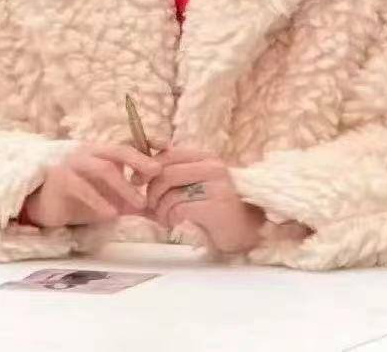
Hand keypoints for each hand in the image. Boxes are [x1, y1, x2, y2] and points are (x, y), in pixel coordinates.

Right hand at [22, 144, 160, 228]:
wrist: (46, 206)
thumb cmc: (82, 199)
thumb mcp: (113, 200)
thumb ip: (135, 202)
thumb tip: (165, 213)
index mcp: (104, 152)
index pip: (129, 142)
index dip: (149, 141)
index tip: (169, 146)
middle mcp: (91, 152)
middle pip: (119, 149)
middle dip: (140, 159)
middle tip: (157, 173)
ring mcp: (75, 163)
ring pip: (103, 168)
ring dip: (123, 185)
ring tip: (140, 204)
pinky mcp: (60, 178)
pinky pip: (81, 186)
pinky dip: (98, 199)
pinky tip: (111, 213)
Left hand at [145, 147, 264, 254]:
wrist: (249, 231)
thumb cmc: (220, 208)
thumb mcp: (200, 184)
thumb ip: (179, 175)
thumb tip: (142, 173)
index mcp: (207, 158)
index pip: (169, 154)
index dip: (148, 167)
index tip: (138, 181)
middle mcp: (213, 167)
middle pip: (165, 173)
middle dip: (151, 192)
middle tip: (151, 207)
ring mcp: (216, 186)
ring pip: (170, 193)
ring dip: (160, 210)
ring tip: (164, 219)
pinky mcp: (215, 207)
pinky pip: (179, 209)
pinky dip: (170, 219)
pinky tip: (174, 224)